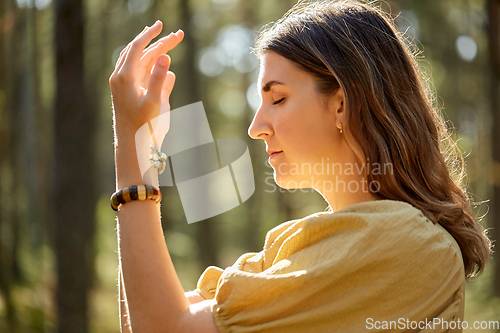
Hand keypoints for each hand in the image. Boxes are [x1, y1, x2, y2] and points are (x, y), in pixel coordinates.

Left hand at [109, 21, 183, 137]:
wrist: (133, 146)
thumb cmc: (143, 127)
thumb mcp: (154, 103)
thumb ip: (158, 78)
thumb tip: (165, 56)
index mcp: (125, 77)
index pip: (137, 47)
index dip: (149, 34)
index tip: (161, 25)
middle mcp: (123, 78)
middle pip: (141, 53)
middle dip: (159, 43)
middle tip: (177, 35)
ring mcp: (127, 86)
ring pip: (141, 62)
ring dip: (156, 53)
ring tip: (170, 44)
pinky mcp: (132, 94)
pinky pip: (143, 75)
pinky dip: (153, 67)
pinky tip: (165, 66)